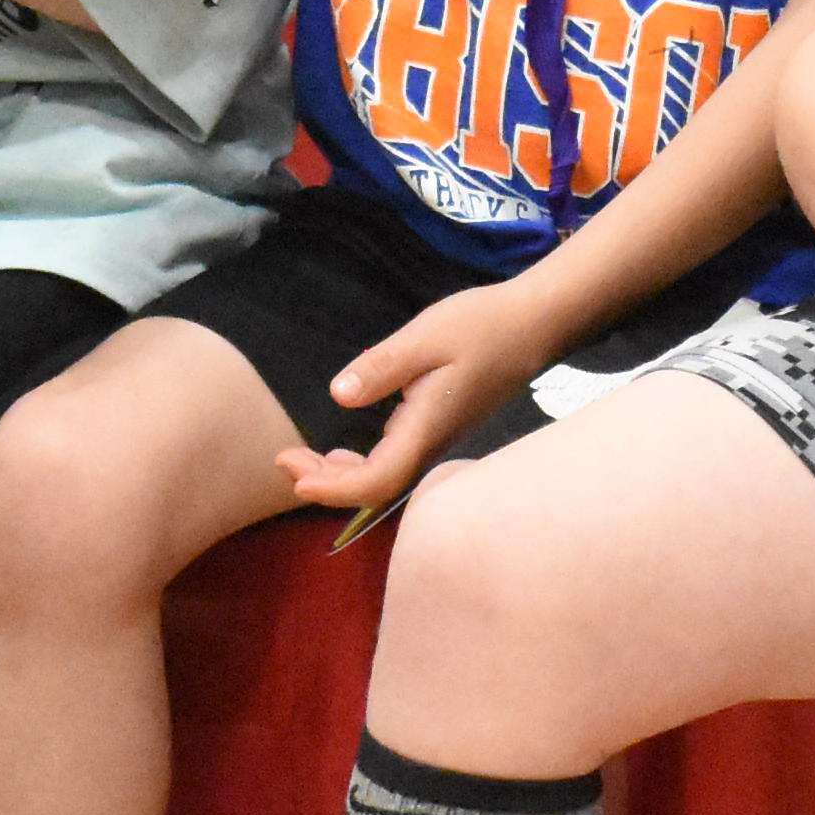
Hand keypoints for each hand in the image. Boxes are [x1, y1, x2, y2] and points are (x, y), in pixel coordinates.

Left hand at [278, 277, 535, 523]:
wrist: (530, 325)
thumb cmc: (480, 326)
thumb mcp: (424, 338)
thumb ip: (382, 368)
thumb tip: (339, 395)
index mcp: (426, 428)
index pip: (376, 481)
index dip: (334, 488)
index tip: (295, 478)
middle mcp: (430, 443)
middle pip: (375, 488)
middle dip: (326, 483)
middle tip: (284, 461)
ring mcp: (435, 438)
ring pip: (383, 477)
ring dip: (339, 475)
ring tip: (301, 460)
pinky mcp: (436, 427)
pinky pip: (392, 461)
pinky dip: (359, 463)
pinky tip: (338, 452)